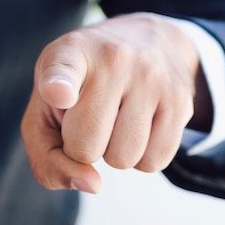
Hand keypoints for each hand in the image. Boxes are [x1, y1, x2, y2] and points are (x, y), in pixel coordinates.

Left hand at [21, 13, 204, 193]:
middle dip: (81, 147)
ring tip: (112, 118)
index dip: (58, 87)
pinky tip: (136, 126)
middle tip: (85, 118)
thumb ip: (47, 156)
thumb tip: (92, 185)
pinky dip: (140, 157)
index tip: (58, 93)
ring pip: (122, 159)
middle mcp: (111, 59)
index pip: (61, 73)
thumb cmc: (75, 89)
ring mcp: (150, 77)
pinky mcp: (181, 100)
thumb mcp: (44, 110)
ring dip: (112, 153)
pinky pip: (154, 162)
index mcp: (67, 54)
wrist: (139, 40)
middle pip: (85, 146)